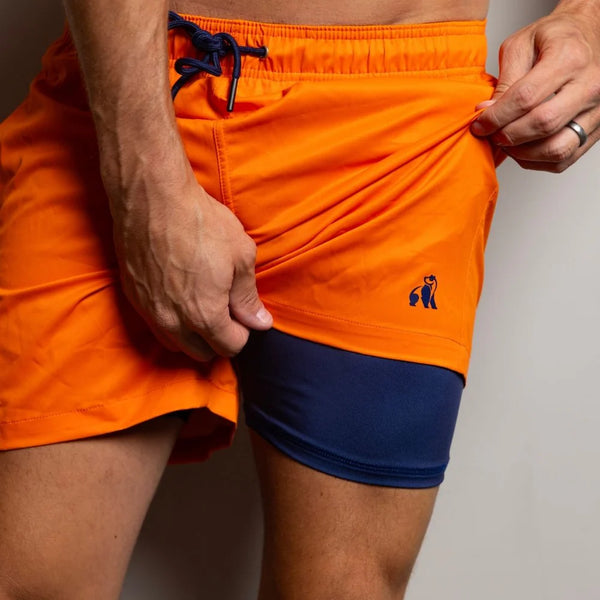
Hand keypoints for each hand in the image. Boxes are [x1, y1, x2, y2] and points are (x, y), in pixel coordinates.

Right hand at [109, 171, 272, 361]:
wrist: (152, 197)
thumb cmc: (201, 223)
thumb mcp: (240, 256)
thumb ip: (248, 297)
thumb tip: (260, 322)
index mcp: (205, 316)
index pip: (229, 347)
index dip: (242, 332)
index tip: (242, 313)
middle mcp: (174, 322)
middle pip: (201, 353)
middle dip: (218, 338)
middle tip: (225, 311)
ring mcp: (149, 311)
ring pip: (175, 344)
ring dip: (192, 334)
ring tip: (201, 305)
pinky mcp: (133, 297)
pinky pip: (155, 325)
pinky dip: (171, 321)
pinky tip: (179, 295)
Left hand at [471, 5, 599, 171]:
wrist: (586, 35)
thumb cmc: (554, 39)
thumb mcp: (521, 45)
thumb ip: (505, 80)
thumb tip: (487, 112)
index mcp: (569, 58)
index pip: (526, 98)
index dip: (496, 117)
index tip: (479, 124)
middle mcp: (589, 85)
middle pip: (543, 124)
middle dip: (508, 136)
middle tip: (491, 134)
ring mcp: (597, 109)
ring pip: (557, 149)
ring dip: (523, 154)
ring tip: (506, 143)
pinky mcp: (596, 129)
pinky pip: (565, 159)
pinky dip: (537, 162)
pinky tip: (522, 149)